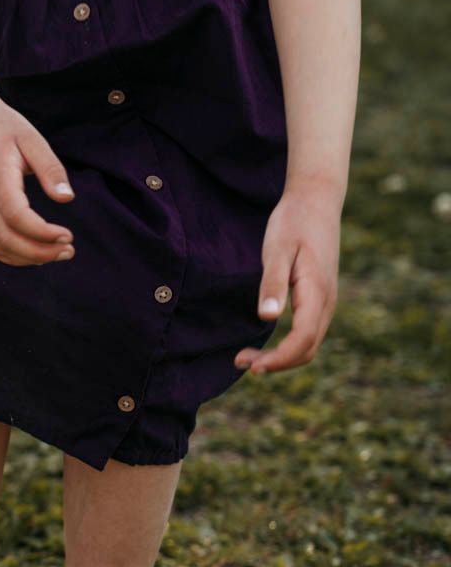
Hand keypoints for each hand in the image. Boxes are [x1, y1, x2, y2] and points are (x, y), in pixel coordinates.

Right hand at [0, 90, 76, 266]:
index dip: (42, 233)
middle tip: (69, 250)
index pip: (16, 217)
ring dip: (28, 258)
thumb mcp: (32, 139)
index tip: (68, 235)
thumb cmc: (3, 128)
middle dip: (40, 253)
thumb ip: (50, 168)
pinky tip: (37, 253)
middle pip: (6, 240)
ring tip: (58, 253)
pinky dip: (14, 256)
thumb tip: (67, 198)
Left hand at [234, 186, 341, 374]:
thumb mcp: (277, 250)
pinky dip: (288, 345)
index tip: (252, 366)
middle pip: (308, 348)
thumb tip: (268, 318)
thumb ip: (273, 284)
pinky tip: (266, 344)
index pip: (303, 339)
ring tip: (247, 358)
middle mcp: (327, 300)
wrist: (315, 201)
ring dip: (281, 357)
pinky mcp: (320, 296)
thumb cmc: (292, 223)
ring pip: (310, 342)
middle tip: (240, 362)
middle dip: (276, 363)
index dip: (279, 359)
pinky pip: (309, 331)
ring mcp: (327, 299)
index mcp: (317, 291)